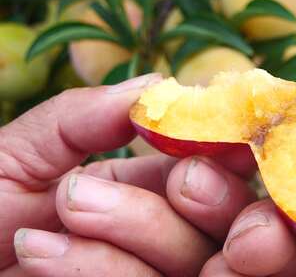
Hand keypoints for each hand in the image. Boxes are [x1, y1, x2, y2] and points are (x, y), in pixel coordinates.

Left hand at [0, 73, 257, 275]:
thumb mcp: (16, 156)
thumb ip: (84, 120)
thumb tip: (158, 85)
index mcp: (144, 194)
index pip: (212, 173)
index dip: (224, 157)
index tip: (226, 141)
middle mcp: (159, 241)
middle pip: (218, 224)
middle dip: (188, 203)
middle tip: (103, 190)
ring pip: (190, 264)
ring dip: (127, 235)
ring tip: (37, 233)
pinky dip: (99, 271)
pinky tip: (37, 257)